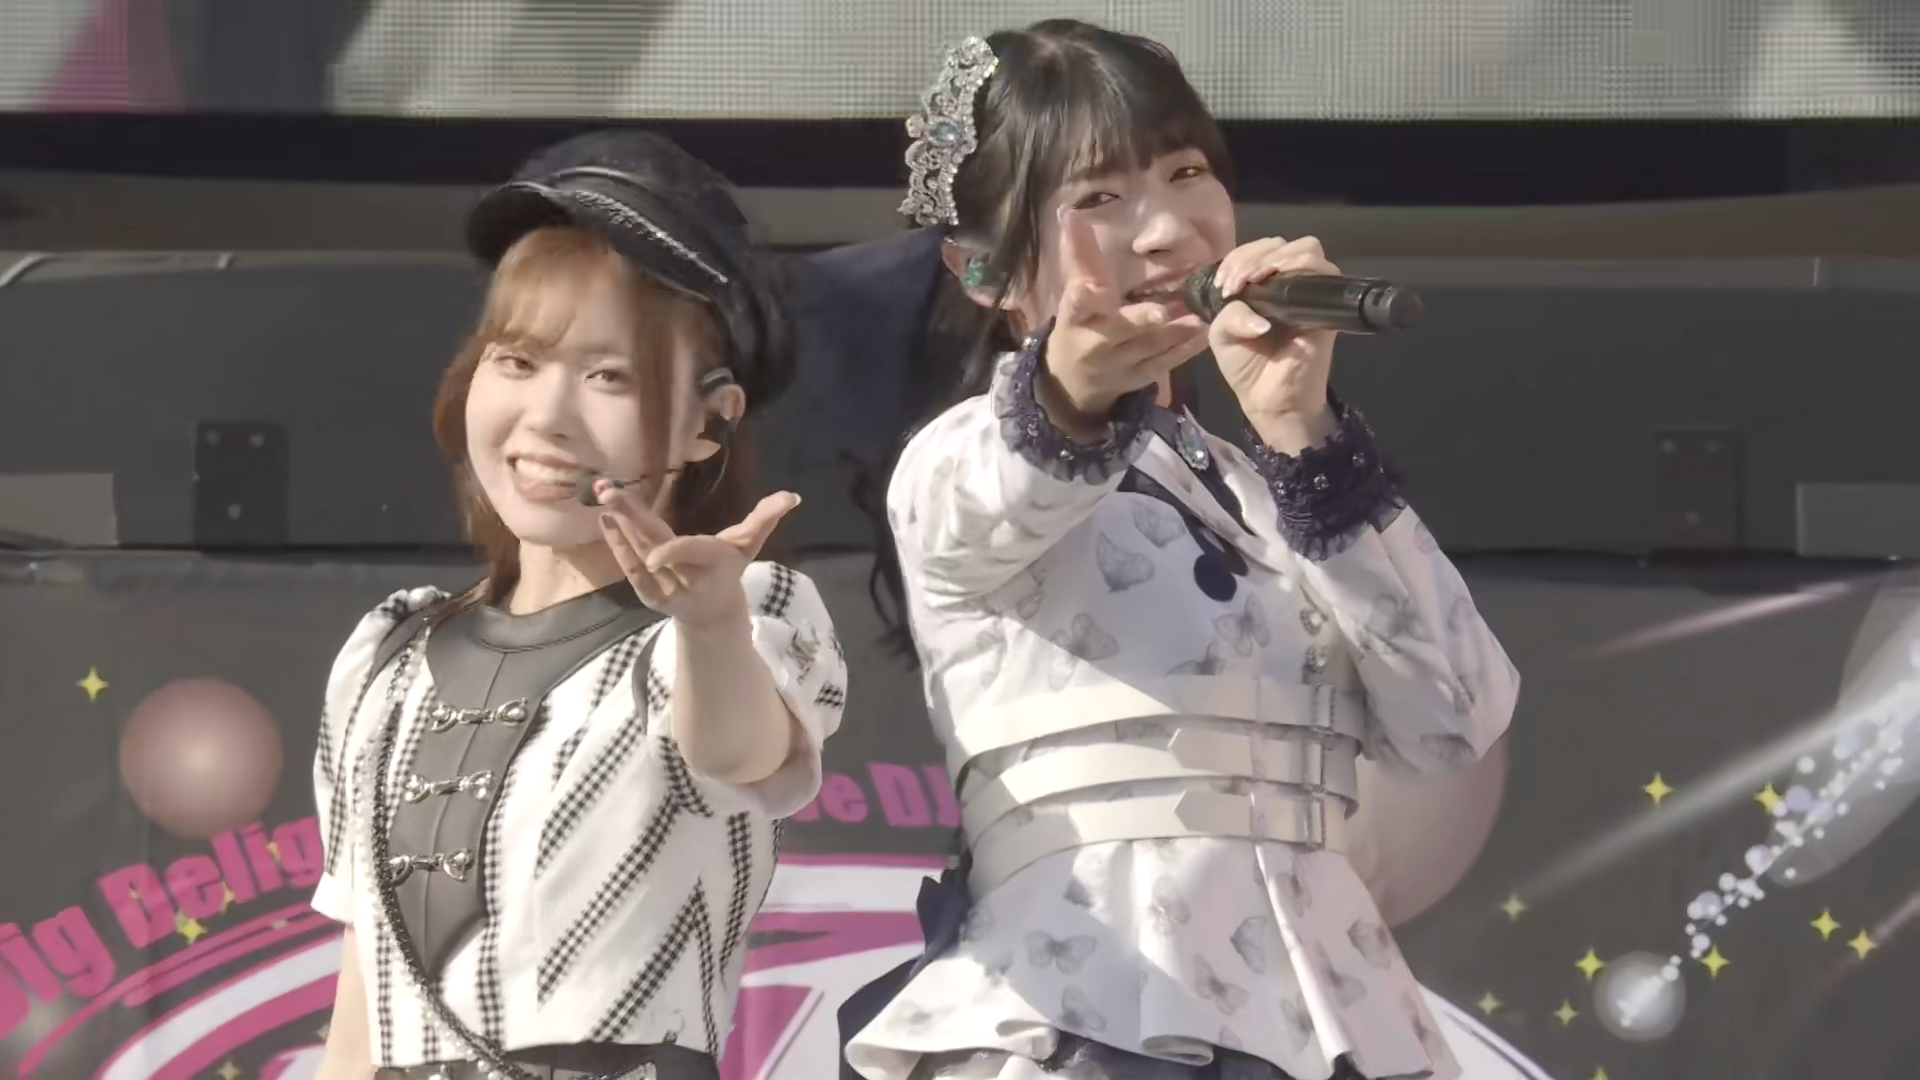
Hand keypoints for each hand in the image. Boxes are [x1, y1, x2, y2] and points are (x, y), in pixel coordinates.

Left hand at [597, 483, 800, 630]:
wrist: (713, 615)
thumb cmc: (730, 571)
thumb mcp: (749, 545)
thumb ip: (765, 519)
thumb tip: (792, 495)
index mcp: (712, 564)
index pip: (691, 555)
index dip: (673, 554)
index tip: (653, 553)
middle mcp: (686, 579)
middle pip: (655, 548)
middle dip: (632, 520)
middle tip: (610, 492)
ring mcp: (663, 589)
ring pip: (637, 557)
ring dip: (619, 527)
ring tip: (605, 497)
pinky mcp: (647, 593)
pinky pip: (629, 568)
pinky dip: (617, 544)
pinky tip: (607, 520)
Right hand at [1041, 208, 1210, 438]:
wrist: (1074, 379)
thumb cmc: (1078, 323)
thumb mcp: (1073, 290)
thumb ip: (1078, 253)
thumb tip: (1070, 212)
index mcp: (1075, 319)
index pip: (1075, 305)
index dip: (1081, 297)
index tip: (1087, 286)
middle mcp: (1096, 343)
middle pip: (1119, 330)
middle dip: (1140, 320)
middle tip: (1162, 310)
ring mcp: (1121, 363)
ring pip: (1150, 346)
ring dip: (1176, 330)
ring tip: (1201, 312)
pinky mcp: (1141, 377)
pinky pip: (1166, 362)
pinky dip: (1186, 348)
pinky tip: (1208, 330)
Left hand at [1208, 236, 1340, 450]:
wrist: (1269, 401)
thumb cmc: (1247, 367)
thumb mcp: (1221, 335)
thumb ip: (1227, 311)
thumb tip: (1253, 308)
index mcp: (1265, 285)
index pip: (1258, 250)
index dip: (1238, 258)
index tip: (1223, 283)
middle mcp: (1290, 283)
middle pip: (1280, 244)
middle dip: (1251, 256)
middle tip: (1233, 284)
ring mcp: (1311, 292)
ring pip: (1305, 248)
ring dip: (1272, 258)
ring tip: (1249, 281)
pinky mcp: (1327, 305)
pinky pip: (1322, 271)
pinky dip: (1295, 266)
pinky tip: (1270, 283)